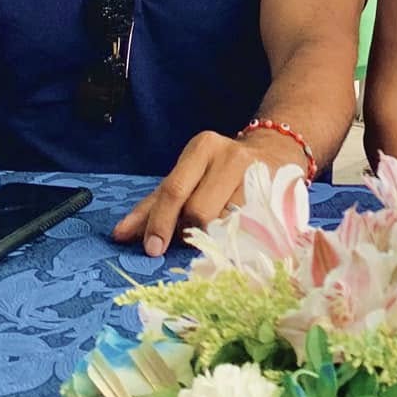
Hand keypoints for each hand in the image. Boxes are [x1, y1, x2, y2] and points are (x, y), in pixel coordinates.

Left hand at [112, 128, 303, 256]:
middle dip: (189, 230)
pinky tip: (235, 237)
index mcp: (203, 147)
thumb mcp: (187, 176)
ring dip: (213, 236)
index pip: (174, 189)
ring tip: (215, 231)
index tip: (151, 249)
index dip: (160, 222)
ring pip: (224, 223)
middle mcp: (230, 156)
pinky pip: (248, 229)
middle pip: (199, 210)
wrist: (275, 152)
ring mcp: (257, 175)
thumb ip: (154, 205)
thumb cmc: (219, 170)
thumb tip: (120, 234)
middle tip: (190, 234)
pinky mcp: (276, 195)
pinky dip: (236, 239)